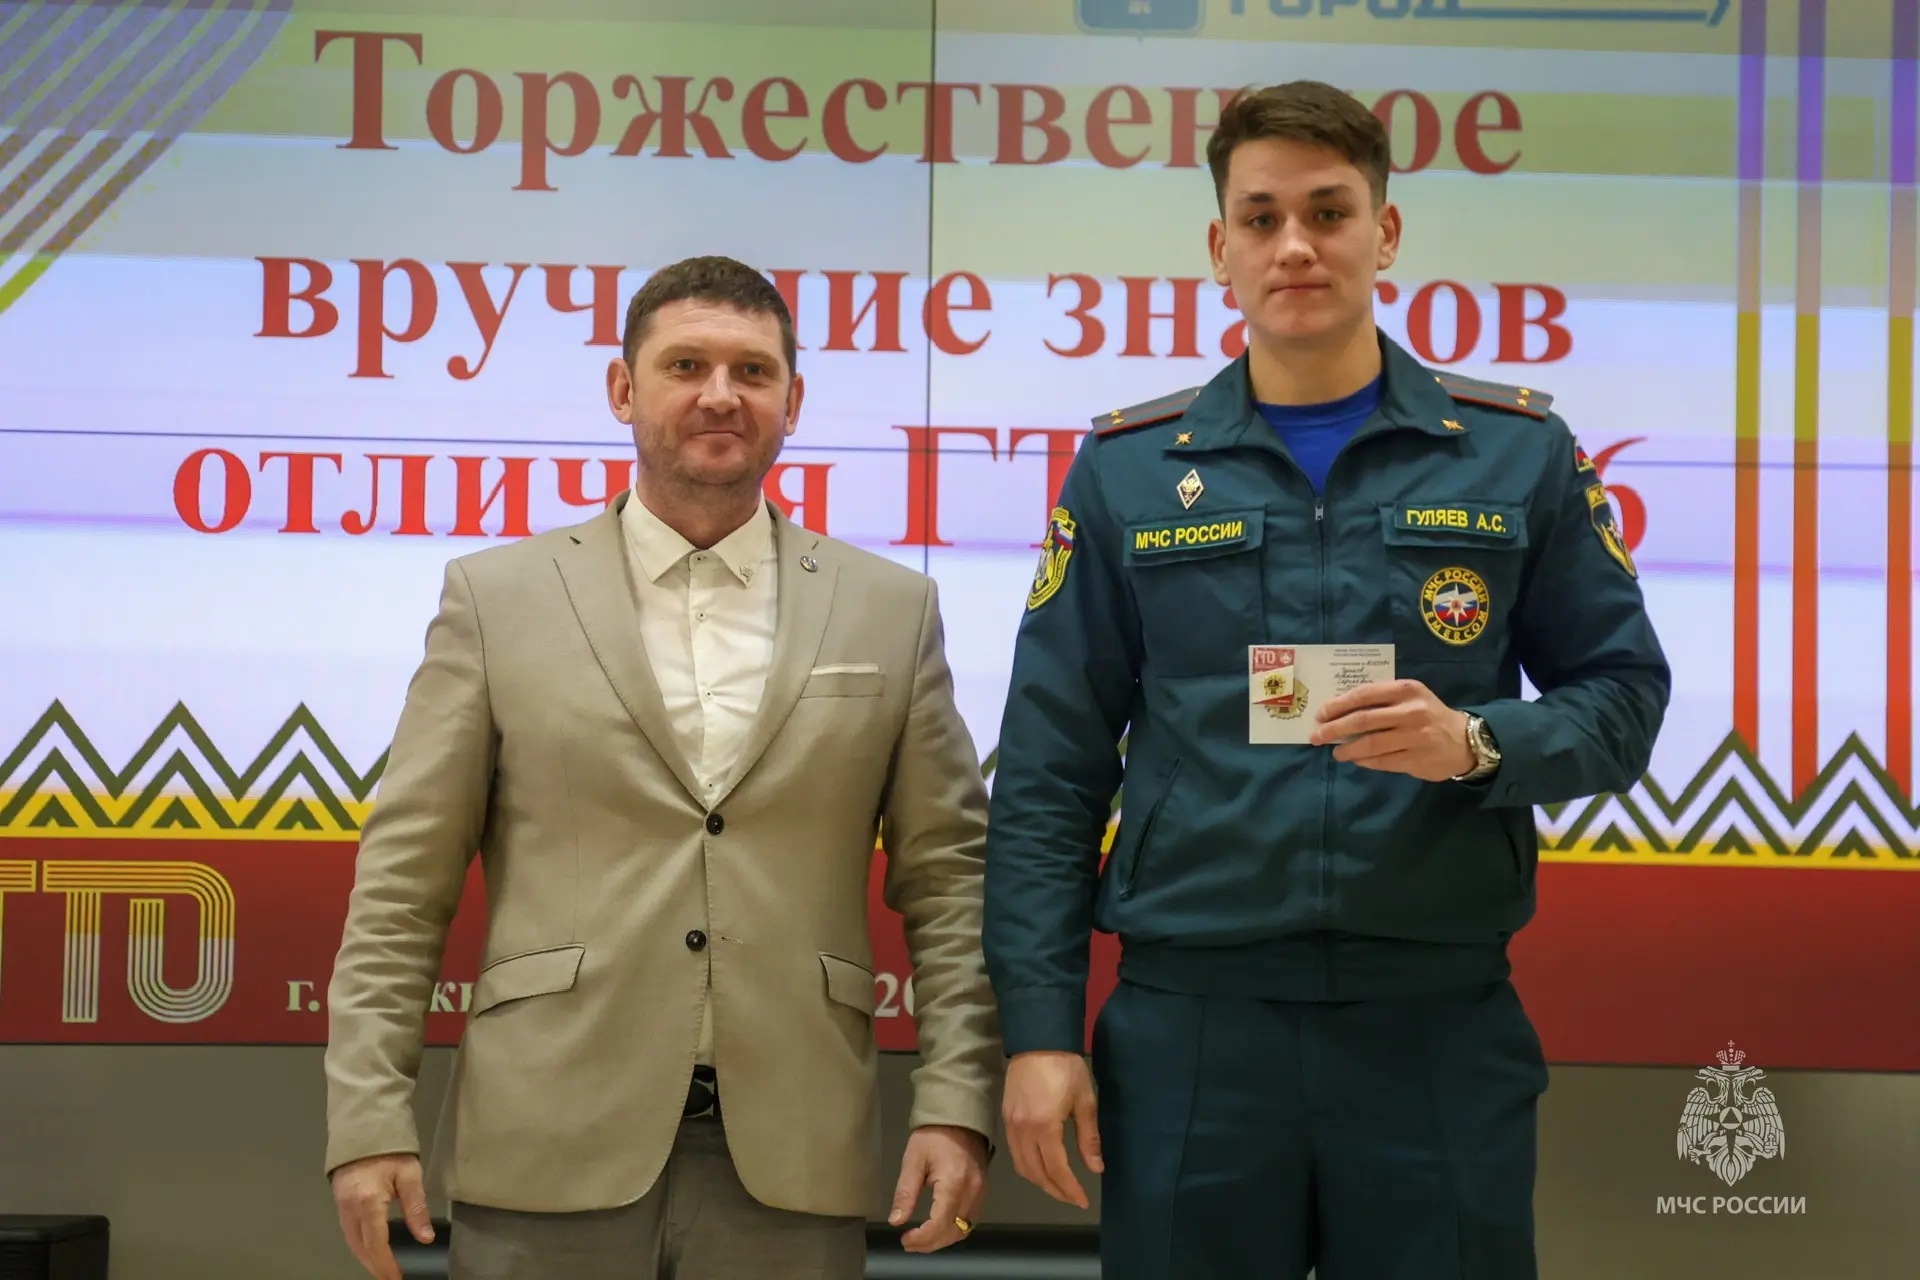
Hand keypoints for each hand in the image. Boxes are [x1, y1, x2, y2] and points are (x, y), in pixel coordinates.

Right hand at [330, 1153, 433, 1279]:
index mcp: (368, 1202)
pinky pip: (347, 1229)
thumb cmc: (390, 1148)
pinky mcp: (339, 1199)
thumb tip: (425, 1237)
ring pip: (351, 1240)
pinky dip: (358, 1244)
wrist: (364, 1124)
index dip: (386, 1264)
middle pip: (360, 1247)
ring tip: (382, 1267)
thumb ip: (416, 1208)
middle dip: (375, 1265)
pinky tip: (369, 1248)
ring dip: (365, 1257)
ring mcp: (341, 1204)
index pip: (376, 1243)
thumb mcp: (409, 1175)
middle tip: (390, 1277)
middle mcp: (350, 1207)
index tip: (396, 1277)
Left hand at [888, 1124, 988, 1252]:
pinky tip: (938, 1229)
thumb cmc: (934, 1136)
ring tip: (921, 1240)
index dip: (922, 1238)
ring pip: (964, 1230)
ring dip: (942, 1240)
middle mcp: (972, 1192)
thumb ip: (905, 1193)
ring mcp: (981, 1193)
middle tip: (909, 1243)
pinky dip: (953, 1230)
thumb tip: (896, 1221)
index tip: (905, 1240)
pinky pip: (970, 1221)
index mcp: (954, 1183)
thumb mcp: (913, 1161)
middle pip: (953, 1232)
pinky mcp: (983, 1192)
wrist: (960, 1118)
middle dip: (930, 1244)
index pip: (940, 1224)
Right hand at [1002, 1050, 1101, 1208]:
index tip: (1083, 1201)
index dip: (1070, 1189)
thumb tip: (1095, 1168)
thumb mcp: (1085, 1100)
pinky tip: (1042, 1167)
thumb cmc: (1065, 1066)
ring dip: (1040, 1182)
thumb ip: (1089, 1137)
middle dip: (1055, 1191)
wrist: (1036, 1039)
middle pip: (1035, 1173)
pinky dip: (1028, 1167)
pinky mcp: (1006, 1118)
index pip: (1056, 1169)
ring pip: (1021, 1166)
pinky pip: (1015, 1153)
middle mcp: (1022, 1130)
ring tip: (1059, 1187)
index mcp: (1044, 1126)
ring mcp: (1010, 1125)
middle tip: (1073, 1198)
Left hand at [1308, 679, 1474, 780]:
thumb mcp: (1410, 698)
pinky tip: (1356, 759)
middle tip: (1317, 735)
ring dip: (1347, 749)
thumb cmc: (1428, 715)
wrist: (1464, 740)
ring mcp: (1415, 736)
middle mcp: (1412, 711)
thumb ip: (1381, 700)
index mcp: (1406, 690)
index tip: (1320, 713)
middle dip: (1334, 728)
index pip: (1364, 694)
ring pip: (1371, 744)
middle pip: (1363, 720)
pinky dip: (1365, 761)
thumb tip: (1339, 711)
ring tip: (1336, 752)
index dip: (1338, 704)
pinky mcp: (1417, 758)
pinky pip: (1382, 761)